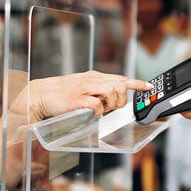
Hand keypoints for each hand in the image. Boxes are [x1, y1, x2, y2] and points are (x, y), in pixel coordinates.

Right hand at [11, 71, 149, 122]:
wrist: (42, 93)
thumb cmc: (63, 92)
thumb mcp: (85, 87)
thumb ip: (99, 90)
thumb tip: (114, 97)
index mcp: (96, 77)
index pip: (121, 78)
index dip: (137, 83)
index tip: (149, 86)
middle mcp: (93, 80)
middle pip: (120, 85)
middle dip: (122, 99)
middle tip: (112, 107)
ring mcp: (85, 88)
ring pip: (112, 91)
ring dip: (111, 104)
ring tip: (102, 109)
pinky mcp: (77, 99)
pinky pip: (96, 104)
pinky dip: (98, 110)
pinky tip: (93, 113)